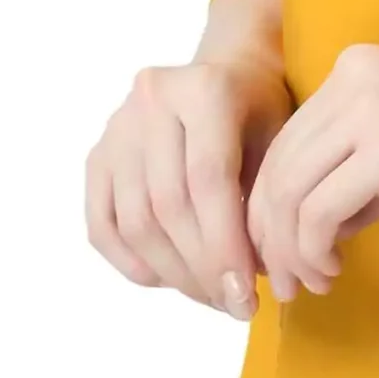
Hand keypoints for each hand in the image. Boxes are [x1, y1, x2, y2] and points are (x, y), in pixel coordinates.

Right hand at [85, 55, 293, 320]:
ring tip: (210, 297)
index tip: (247, 294)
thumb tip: (255, 281)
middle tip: (234, 306)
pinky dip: (134, 263)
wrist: (229, 71)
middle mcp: (151, 101)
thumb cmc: (264, 110)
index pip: (207, 179)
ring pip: (135, 222)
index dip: (225, 245)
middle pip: (168, 205)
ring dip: (173, 274)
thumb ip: (267, 201)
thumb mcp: (282, 139)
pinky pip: (103, 226)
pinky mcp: (96, 156)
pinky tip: (170, 279)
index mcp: (204, 89)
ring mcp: (116, 128)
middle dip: (202, 269)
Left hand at [247, 43, 378, 299]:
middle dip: (269, 235)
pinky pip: (319, 212)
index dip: (272, 206)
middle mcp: (351, 79)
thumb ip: (365, 174)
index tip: (288, 253)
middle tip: (288, 283)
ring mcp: (369, 112)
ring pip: (287, 192)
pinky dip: (315, 250)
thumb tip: (320, 228)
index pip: (286, 143)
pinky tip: (338, 268)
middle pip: (275, 168)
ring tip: (314, 283)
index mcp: (356, 69)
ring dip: (290, 251)